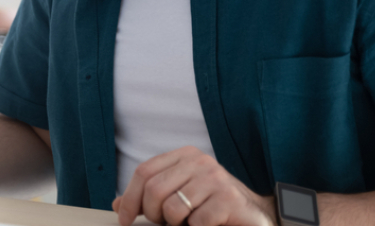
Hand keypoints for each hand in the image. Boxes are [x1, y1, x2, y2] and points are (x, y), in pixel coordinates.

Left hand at [112, 146, 275, 225]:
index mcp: (185, 156)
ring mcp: (216, 178)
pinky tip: (208, 224)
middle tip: (164, 223)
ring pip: (172, 208)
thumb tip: (118, 206)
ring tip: (189, 221)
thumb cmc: (213, 206)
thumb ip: (150, 197)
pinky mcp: (228, 199)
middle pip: (154, 189)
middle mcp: (200, 161)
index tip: (124, 218)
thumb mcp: (180, 196)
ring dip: (176, 224)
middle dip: (153, 214)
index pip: (144, 171)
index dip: (129, 197)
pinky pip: (196, 222)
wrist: (255, 215)